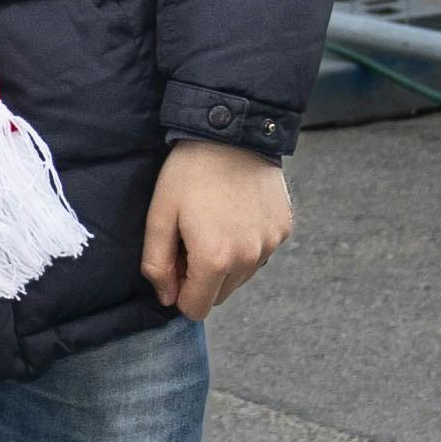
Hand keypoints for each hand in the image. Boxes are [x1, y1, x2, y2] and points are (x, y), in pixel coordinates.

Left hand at [141, 140, 292, 319]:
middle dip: (202, 277)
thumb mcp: (160, 214)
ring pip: (241, 277)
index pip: (196, 308)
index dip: (180, 289)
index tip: (176, 258)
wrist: (231, 132)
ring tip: (214, 221)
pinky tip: (235, 213)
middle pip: (220, 296)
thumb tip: (166, 297)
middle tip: (192, 236)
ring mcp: (270, 245)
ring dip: (226, 262)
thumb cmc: (189, 172)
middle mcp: (249, 259)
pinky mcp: (283, 229)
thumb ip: (157, 263)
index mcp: (215, 259)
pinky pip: (260, 254)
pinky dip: (246, 244)